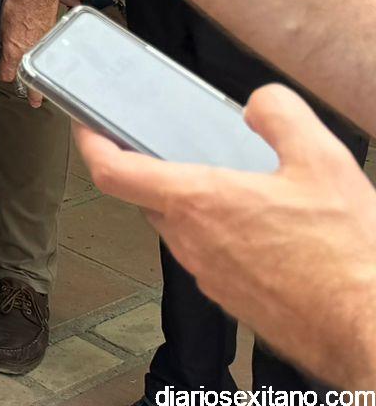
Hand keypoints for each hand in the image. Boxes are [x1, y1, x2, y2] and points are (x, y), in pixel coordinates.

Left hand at [0, 0, 57, 107]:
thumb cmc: (17, 4)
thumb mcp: (1, 24)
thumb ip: (2, 40)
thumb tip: (2, 48)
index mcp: (14, 51)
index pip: (7, 74)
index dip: (4, 75)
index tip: (3, 75)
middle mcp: (30, 52)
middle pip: (31, 79)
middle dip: (33, 93)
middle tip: (35, 103)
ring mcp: (44, 46)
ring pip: (42, 67)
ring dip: (44, 75)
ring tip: (48, 89)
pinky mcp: (54, 37)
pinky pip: (51, 53)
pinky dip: (53, 59)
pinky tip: (54, 61)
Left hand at [75, 85, 375, 385]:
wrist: (370, 329)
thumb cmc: (347, 256)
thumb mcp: (322, 161)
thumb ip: (281, 115)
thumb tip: (258, 104)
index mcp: (197, 203)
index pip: (112, 172)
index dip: (90, 142)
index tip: (85, 124)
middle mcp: (191, 243)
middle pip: (148, 198)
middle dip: (155, 170)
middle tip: (175, 147)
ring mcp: (209, 277)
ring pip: (181, 229)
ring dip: (194, 206)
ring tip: (233, 186)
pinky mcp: (233, 301)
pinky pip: (210, 258)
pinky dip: (221, 237)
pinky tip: (263, 230)